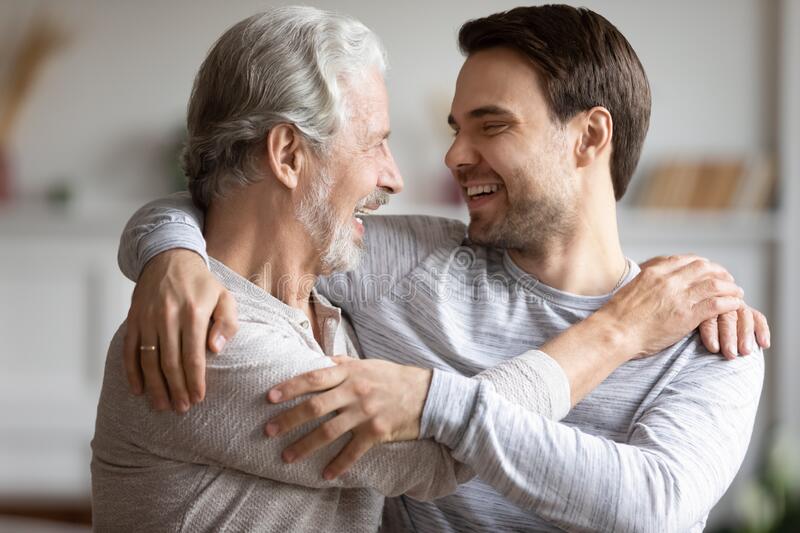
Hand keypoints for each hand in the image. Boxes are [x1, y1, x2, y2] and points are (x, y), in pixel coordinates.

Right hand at [123, 249, 238, 411]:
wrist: (169, 258)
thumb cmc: (201, 283)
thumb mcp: (224, 297)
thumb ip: (227, 323)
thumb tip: (215, 350)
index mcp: (193, 313)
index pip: (193, 355)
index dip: (195, 380)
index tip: (198, 398)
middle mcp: (168, 317)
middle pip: (170, 362)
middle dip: (176, 389)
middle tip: (182, 408)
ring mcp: (147, 319)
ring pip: (148, 360)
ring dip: (155, 386)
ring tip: (162, 405)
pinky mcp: (133, 319)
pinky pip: (130, 350)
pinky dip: (132, 372)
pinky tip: (138, 389)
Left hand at [263, 357, 432, 478]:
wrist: (426, 394)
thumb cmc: (393, 377)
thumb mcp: (367, 364)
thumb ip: (342, 364)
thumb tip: (320, 361)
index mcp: (350, 373)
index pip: (314, 378)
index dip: (290, 387)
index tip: (270, 397)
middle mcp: (355, 392)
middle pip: (315, 407)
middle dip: (289, 420)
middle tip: (268, 431)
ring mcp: (366, 413)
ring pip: (329, 431)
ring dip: (305, 446)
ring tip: (287, 456)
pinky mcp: (377, 432)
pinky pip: (353, 451)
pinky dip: (338, 464)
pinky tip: (325, 474)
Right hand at [599, 255, 759, 359]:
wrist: (615, 332)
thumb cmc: (617, 317)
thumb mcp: (631, 290)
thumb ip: (646, 283)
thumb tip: (651, 285)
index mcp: (654, 271)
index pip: (685, 260)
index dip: (702, 264)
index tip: (709, 269)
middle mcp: (669, 280)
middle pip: (704, 268)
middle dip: (720, 272)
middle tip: (728, 279)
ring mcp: (679, 296)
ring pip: (715, 284)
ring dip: (730, 287)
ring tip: (737, 292)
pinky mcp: (688, 315)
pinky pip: (717, 304)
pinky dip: (730, 303)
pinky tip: (735, 305)